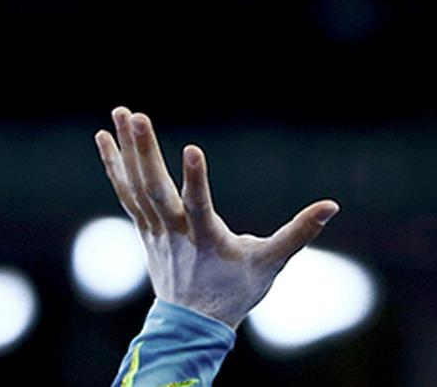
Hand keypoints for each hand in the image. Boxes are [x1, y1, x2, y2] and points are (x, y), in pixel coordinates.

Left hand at [95, 107, 338, 327]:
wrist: (193, 324)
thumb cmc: (236, 290)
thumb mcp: (272, 263)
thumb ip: (300, 232)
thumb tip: (332, 206)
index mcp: (207, 240)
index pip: (199, 207)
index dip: (195, 179)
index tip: (191, 148)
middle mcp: (174, 233)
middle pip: (155, 190)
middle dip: (145, 152)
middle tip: (136, 114)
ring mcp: (155, 230)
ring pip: (136, 187)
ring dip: (126, 149)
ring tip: (120, 112)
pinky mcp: (144, 228)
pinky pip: (126, 192)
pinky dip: (114, 165)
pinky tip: (104, 138)